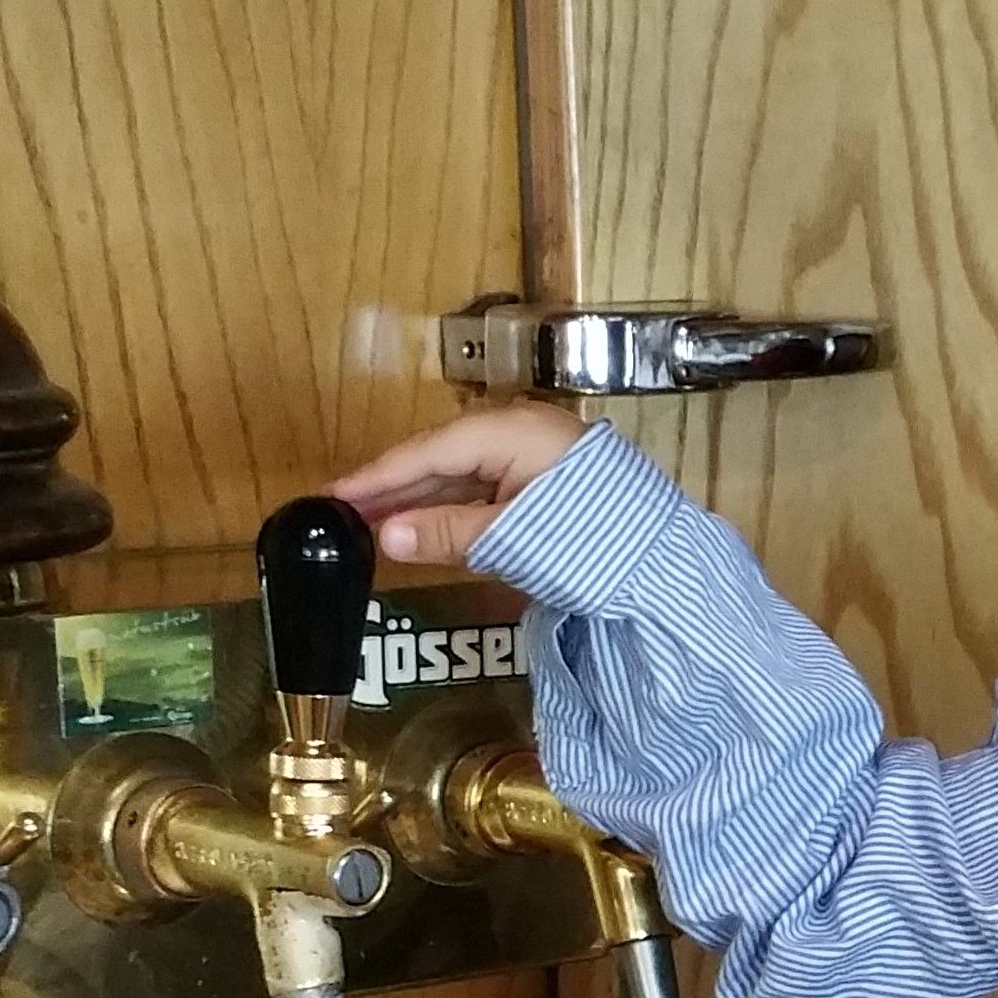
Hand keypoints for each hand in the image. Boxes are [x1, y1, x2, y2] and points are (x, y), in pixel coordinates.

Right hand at [335, 404, 582, 570]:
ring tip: (370, 524)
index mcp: (512, 431)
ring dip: (419, 499)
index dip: (378, 476)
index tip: (332, 494)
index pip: (428, 450)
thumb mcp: (511, 539)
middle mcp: (523, 431)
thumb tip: (383, 535)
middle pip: (442, 457)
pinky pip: (487, 487)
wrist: (665, 565)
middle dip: (393, 487)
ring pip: (463, 474)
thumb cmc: (591, 543)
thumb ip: (445, 534)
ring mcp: (539, 455)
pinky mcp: (550, 481)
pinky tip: (423, 526)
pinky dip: (452, 507)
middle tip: (340, 514)